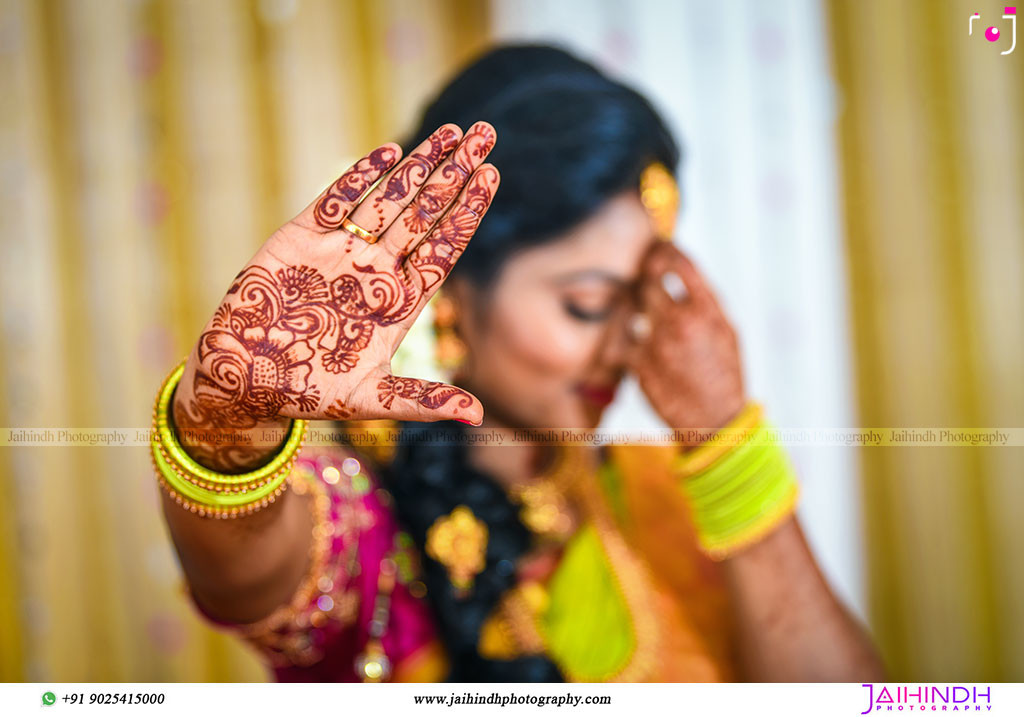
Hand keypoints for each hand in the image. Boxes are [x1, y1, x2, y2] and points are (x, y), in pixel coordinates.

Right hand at [173, 123, 498, 466]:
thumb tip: (477, 416)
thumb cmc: (308, 393)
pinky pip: (337, 199)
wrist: (243, 378)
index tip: (492, 177)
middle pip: (425, 214)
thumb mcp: (372, 400)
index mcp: (399, 302)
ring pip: (388, 199)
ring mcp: (342, 251)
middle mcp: (376, 270)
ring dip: (418, 165)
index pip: (443, 248)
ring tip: (451, 132)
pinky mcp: (302, 237)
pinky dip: (361, 176)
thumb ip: (423, 400)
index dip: (466, 213)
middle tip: (485, 135)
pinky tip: (390, 153)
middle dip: (454, 174)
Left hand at [626, 243, 745, 433]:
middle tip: (643, 278)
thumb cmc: (724, 374)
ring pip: (629, 307)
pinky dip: (620, 340)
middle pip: (649, 281)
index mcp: (707, 311)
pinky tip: (626, 342)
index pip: (681, 264)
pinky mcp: (639, 365)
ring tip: (638, 312)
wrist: (714, 421)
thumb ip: (705, 301)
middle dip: (644, 278)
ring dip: (631, 307)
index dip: (666, 251)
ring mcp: (657, 343)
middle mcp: (681, 322)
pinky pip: (618, 341)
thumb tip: (682, 273)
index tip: (660, 250)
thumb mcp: (727, 332)